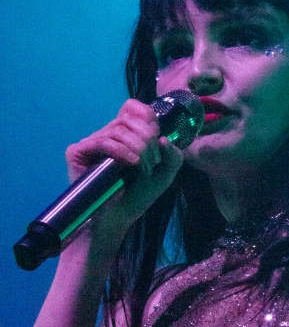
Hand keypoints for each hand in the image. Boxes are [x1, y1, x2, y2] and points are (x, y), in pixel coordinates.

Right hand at [65, 99, 183, 231]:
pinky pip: (102, 141)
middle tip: (153, 162)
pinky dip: (121, 150)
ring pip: (119, 129)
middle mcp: (108, 134)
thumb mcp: (165, 173)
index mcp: (126, 134)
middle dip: (148, 139)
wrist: (117, 218)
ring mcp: (92, 142)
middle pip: (130, 118)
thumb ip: (173, 154)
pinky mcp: (78, 152)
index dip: (148, 117)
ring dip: (138, 147)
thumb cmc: (138, 195)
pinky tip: (131, 163)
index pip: (133, 107)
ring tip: (143, 168)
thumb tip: (162, 138)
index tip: (157, 138)